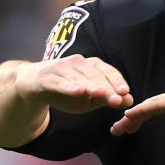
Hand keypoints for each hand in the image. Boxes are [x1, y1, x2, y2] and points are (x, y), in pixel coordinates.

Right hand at [15, 54, 133, 113]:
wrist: (34, 86)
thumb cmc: (66, 90)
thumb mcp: (89, 98)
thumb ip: (107, 98)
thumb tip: (130, 101)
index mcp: (90, 66)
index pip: (106, 71)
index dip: (117, 81)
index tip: (126, 93)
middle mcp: (77, 63)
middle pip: (94, 74)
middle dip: (107, 87)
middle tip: (117, 100)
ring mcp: (61, 68)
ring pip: (78, 77)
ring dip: (90, 85)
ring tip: (101, 94)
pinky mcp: (46, 77)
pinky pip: (59, 82)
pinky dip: (68, 87)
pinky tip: (78, 92)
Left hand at [110, 84, 164, 141]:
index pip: (160, 110)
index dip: (144, 119)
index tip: (131, 129)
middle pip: (151, 107)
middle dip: (133, 118)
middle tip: (118, 130)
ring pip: (150, 105)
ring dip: (133, 116)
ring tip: (118, 127)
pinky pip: (156, 105)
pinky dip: (141, 111)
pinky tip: (129, 117)